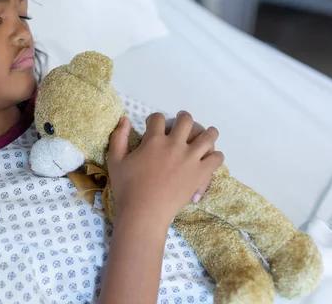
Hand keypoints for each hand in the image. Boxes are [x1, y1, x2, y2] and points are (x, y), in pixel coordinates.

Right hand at [107, 111, 223, 223]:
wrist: (144, 212)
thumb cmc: (127, 188)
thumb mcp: (115, 160)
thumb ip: (118, 137)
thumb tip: (124, 119)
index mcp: (154, 140)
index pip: (158, 118)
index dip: (155, 119)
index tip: (153, 125)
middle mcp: (174, 144)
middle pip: (186, 121)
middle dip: (183, 118)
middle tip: (182, 123)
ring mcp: (190, 158)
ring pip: (208, 136)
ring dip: (207, 133)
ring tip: (205, 135)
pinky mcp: (200, 173)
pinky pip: (216, 158)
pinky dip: (216, 156)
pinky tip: (210, 157)